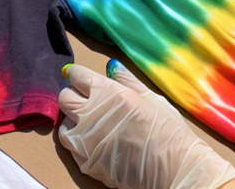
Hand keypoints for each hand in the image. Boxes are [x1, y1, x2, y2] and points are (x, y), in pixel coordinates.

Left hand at [59, 62, 234, 188]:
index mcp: (106, 92)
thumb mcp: (150, 96)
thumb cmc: (166, 129)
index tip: (82, 77)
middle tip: (85, 98)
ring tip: (87, 121)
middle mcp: (90, 113)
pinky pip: (70, 147)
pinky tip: (92, 140)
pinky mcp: (85, 163)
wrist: (172, 169)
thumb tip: (111, 65)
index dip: (78, 74)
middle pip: (65, 97)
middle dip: (72, 94)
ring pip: (63, 124)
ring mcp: (85, 140)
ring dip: (72, 119)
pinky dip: (77, 141)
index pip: (77, 75)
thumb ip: (127, 79)